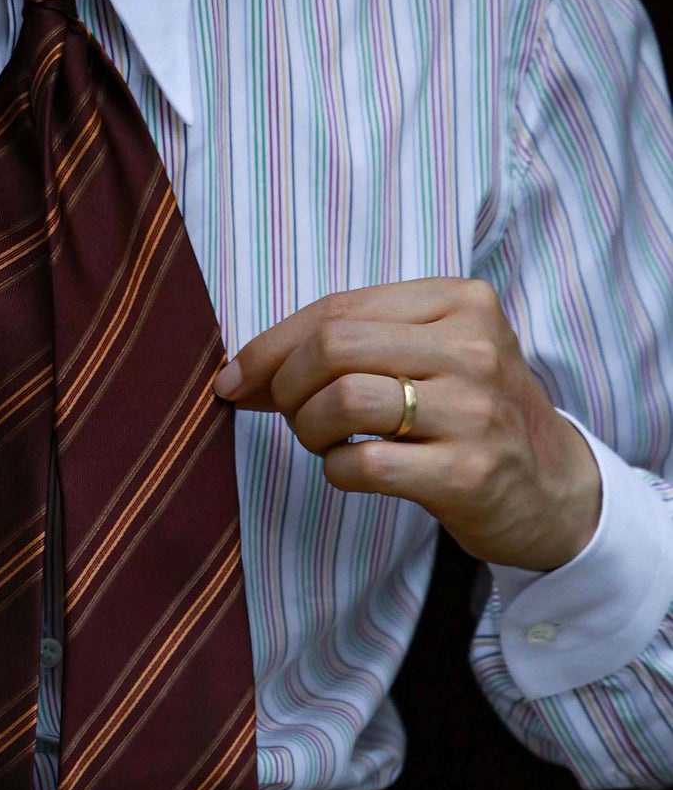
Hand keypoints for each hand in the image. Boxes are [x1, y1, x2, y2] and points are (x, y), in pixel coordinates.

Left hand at [213, 276, 601, 571]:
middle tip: (292, 415)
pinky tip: (353, 470)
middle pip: (333, 346)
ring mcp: (473, 410)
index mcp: (459, 301)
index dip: (270, 346)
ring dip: (308, 429)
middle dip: (286, 386)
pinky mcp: (467, 472)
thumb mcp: (432, 356)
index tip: (235, 379)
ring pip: (342, 399)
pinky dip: (336, 470)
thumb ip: (350, 347)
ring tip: (326, 442)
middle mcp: (471, 347)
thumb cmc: (471, 416)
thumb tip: (241, 372)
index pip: (337, 308)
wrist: (553, 488)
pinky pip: (363, 463)